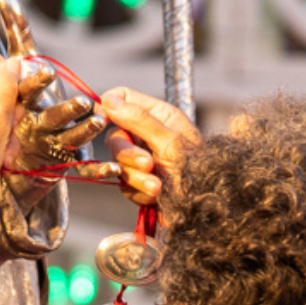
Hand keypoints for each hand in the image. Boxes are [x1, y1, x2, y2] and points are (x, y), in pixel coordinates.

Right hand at [0, 0, 108, 178]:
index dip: (36, 81)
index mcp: (23, 103)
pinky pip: (83, 168)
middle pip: (50, 117)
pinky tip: (116, 169)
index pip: (27, 90)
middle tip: (83, 102)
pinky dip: (99, 170)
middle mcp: (35, 124)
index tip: (48, 71)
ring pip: (69, 140)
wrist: (15, 150)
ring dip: (84, 132)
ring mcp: (50, 145)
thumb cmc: (21, 96)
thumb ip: (15, 31)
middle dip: (66, 110)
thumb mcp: (18, 64)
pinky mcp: (66, 162)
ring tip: (101, 122)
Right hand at [100, 86, 199, 211]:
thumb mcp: (169, 141)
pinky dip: (140, 191)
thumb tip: (109, 100)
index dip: (108, 106)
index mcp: (157, 115)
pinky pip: (124, 185)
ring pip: (119, 164)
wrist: (204, 206)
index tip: (101, 119)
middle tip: (149, 164)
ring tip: (158, 186)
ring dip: (137, 178)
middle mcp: (147, 135)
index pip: (122, 98)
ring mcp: (142, 160)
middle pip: (115, 137)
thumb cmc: (197, 169)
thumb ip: (139, 119)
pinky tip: (158, 195)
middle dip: (129, 154)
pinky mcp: (140, 183)